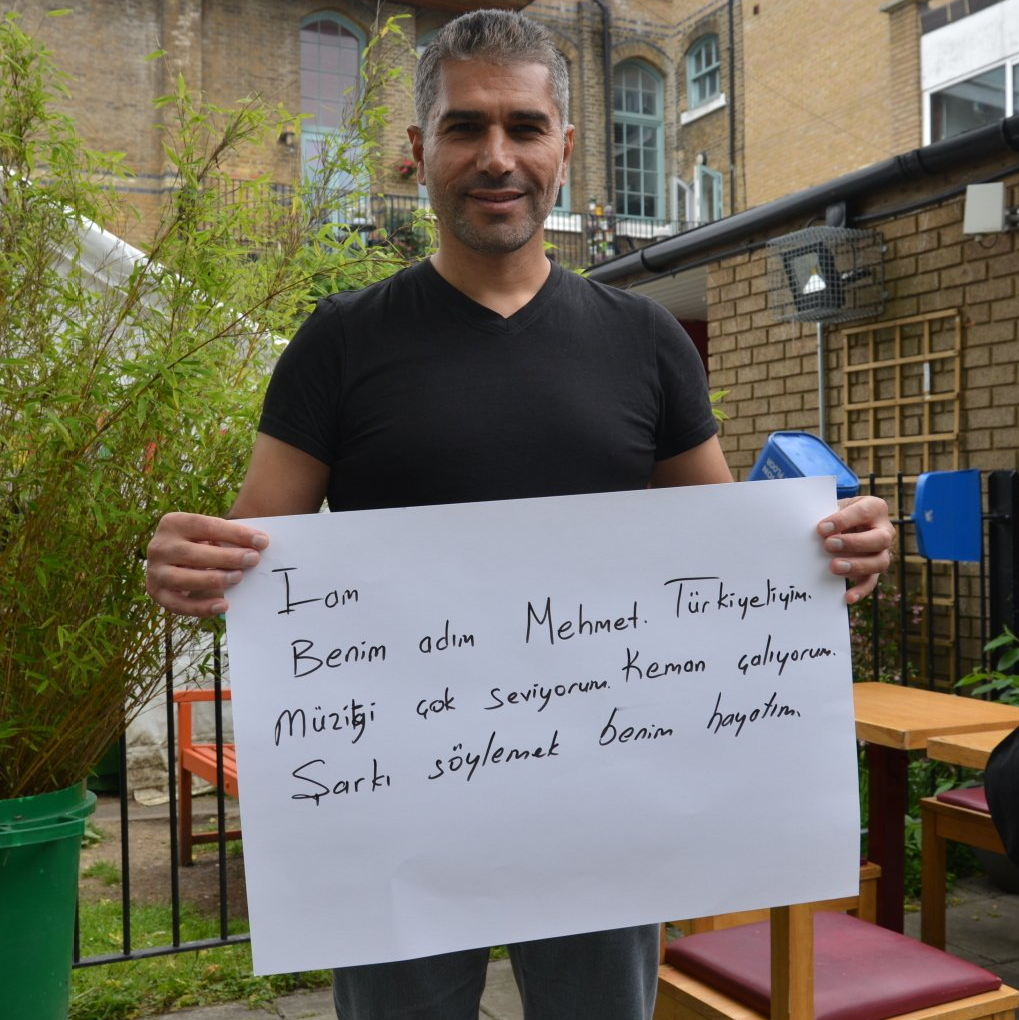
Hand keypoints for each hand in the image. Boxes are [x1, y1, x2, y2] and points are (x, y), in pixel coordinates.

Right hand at [145, 512, 269, 617]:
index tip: (262, 541)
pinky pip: (177, 604)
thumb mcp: (212, 535)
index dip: (236, 534)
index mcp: (173, 523)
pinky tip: (224, 605)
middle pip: (193, 554)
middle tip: (253, 560)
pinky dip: (201, 607)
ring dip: (213, 579)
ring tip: (238, 578)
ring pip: (183, 579)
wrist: (176, 559)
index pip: (207, 527)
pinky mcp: (156, 592)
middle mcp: (159, 546)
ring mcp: (155, 571)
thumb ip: (229, 539)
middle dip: (227, 557)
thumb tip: (259, 544)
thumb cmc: (202, 543)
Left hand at [817, 495, 893, 604]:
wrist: (845, 521)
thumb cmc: (837, 512)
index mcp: (875, 508)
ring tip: (833, 567)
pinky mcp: (875, 569)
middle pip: (880, 539)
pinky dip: (861, 590)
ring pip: (880, 562)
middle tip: (828, 545)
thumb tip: (810, 530)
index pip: (863, 512)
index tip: (821, 528)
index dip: (843, 520)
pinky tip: (847, 597)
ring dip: (857, 566)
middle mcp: (884, 530)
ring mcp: (883, 551)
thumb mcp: (834, 506)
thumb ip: (827, 515)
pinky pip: (872, 581)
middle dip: (853, 543)